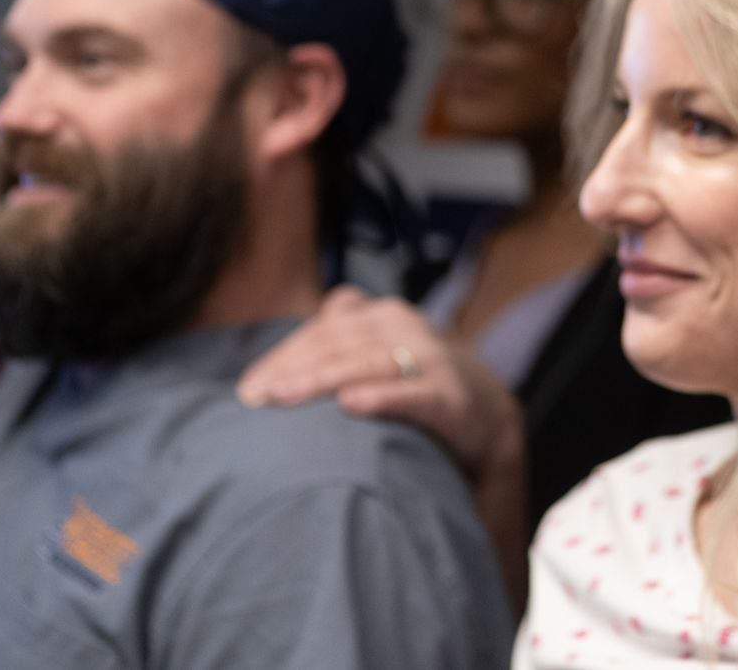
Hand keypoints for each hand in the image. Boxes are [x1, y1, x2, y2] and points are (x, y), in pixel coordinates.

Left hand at [236, 286, 528, 606]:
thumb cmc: (422, 387)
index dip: (283, 356)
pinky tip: (352, 404)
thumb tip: (305, 321)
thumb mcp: (384, 354)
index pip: (323, 330)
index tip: (247, 389)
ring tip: (284, 397)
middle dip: (292, 369)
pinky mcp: (453, 397)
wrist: (490, 421)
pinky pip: (414, 394)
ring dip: (323, 378)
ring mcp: (432, 359)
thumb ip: (345, 338)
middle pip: (340, 343)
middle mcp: (408, 328)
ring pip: (369, 362)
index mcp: (385, 316)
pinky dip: (384, 397)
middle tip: (254, 398)